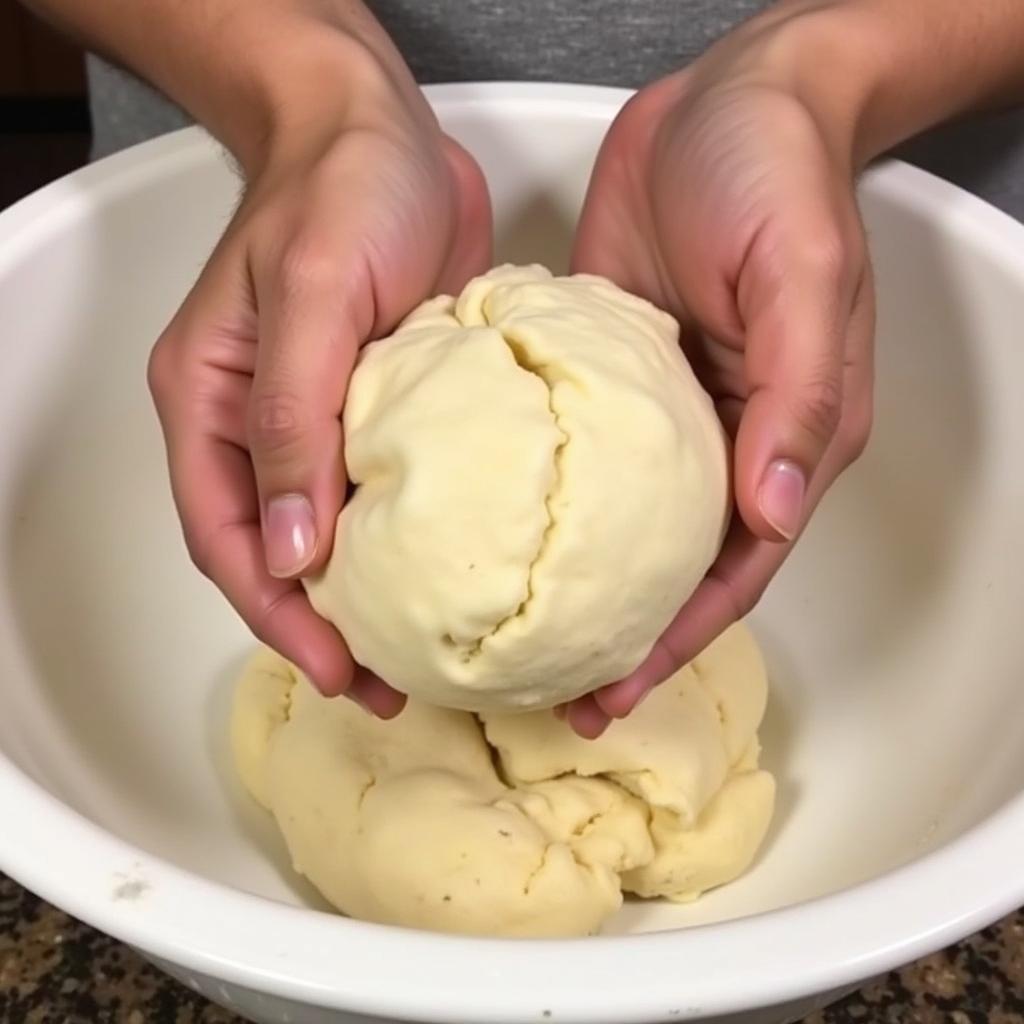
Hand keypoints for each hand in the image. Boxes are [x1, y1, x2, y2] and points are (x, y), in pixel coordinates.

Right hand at [148, 38, 491, 714]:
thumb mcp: (311, 297)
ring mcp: (326, 420)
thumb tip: (292, 551)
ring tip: (424, 656)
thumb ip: (293, 422)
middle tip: (386, 689)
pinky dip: (419, 540)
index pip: (226, 539)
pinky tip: (461, 574)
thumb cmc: (338, 188)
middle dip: (321, 629)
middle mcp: (261, 425)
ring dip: (373, 598)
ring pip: (336, 534)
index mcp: (212, 405)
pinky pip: (394, 491)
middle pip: (278, 554)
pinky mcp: (387, 407)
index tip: (333, 671)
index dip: (274, 616)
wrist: (385, 131)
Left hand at [566, 7, 874, 736]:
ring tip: (502, 636)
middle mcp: (720, 443)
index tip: (613, 692)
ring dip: (566, 585)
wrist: (725, 99)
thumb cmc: (778, 177)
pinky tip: (485, 532)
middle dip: (614, 638)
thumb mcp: (805, 278)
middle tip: (547, 697)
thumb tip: (772, 511)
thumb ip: (795, 398)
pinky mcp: (604, 376)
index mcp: (782, 440)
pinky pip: (569, 456)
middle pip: (666, 568)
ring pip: (612, 527)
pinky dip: (535, 503)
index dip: (677, 639)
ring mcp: (656, 415)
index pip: (731, 570)